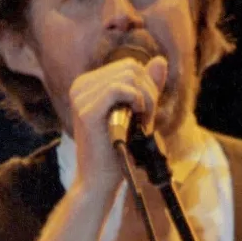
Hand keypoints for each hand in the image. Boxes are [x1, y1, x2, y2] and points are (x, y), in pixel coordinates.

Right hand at [67, 56, 167, 194]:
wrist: (100, 181)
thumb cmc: (118, 149)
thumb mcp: (137, 111)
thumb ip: (147, 86)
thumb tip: (161, 60)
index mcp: (87, 84)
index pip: (129, 66)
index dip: (147, 86)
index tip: (147, 112)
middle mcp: (80, 86)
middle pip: (131, 67)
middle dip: (148, 91)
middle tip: (147, 118)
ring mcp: (81, 97)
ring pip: (128, 75)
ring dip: (146, 99)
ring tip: (143, 121)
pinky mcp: (86, 111)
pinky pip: (119, 88)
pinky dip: (137, 100)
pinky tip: (138, 116)